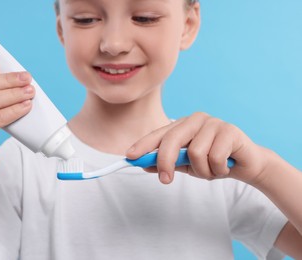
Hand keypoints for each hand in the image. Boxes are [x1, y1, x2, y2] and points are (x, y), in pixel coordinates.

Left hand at [126, 112, 270, 184]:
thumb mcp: (186, 165)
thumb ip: (167, 163)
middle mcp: (195, 120)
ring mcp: (213, 123)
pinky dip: (218, 170)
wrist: (247, 164)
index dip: (143, 145)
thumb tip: (143, 164)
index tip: (130, 157)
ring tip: (212, 170)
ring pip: (195, 153)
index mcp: (182, 125)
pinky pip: (214, 158)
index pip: (159, 134)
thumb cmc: (213, 162)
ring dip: (202, 171)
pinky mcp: (229, 130)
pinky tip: (225, 166)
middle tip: (165, 180)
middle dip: (165, 162)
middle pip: (172, 140)